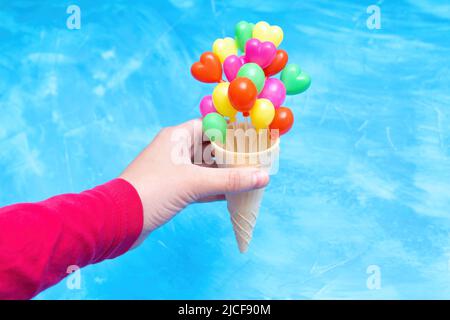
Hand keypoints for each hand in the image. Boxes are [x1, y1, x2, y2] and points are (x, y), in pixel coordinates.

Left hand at [119, 119, 269, 246]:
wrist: (117, 221)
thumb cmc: (152, 192)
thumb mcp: (194, 183)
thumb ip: (230, 180)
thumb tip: (263, 176)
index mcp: (177, 137)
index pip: (210, 126)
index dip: (232, 131)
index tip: (253, 138)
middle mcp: (175, 150)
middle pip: (210, 148)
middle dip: (232, 156)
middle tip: (256, 160)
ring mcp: (173, 171)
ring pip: (206, 168)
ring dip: (225, 174)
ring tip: (250, 177)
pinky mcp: (172, 189)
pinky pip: (199, 185)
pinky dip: (215, 189)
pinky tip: (232, 195)